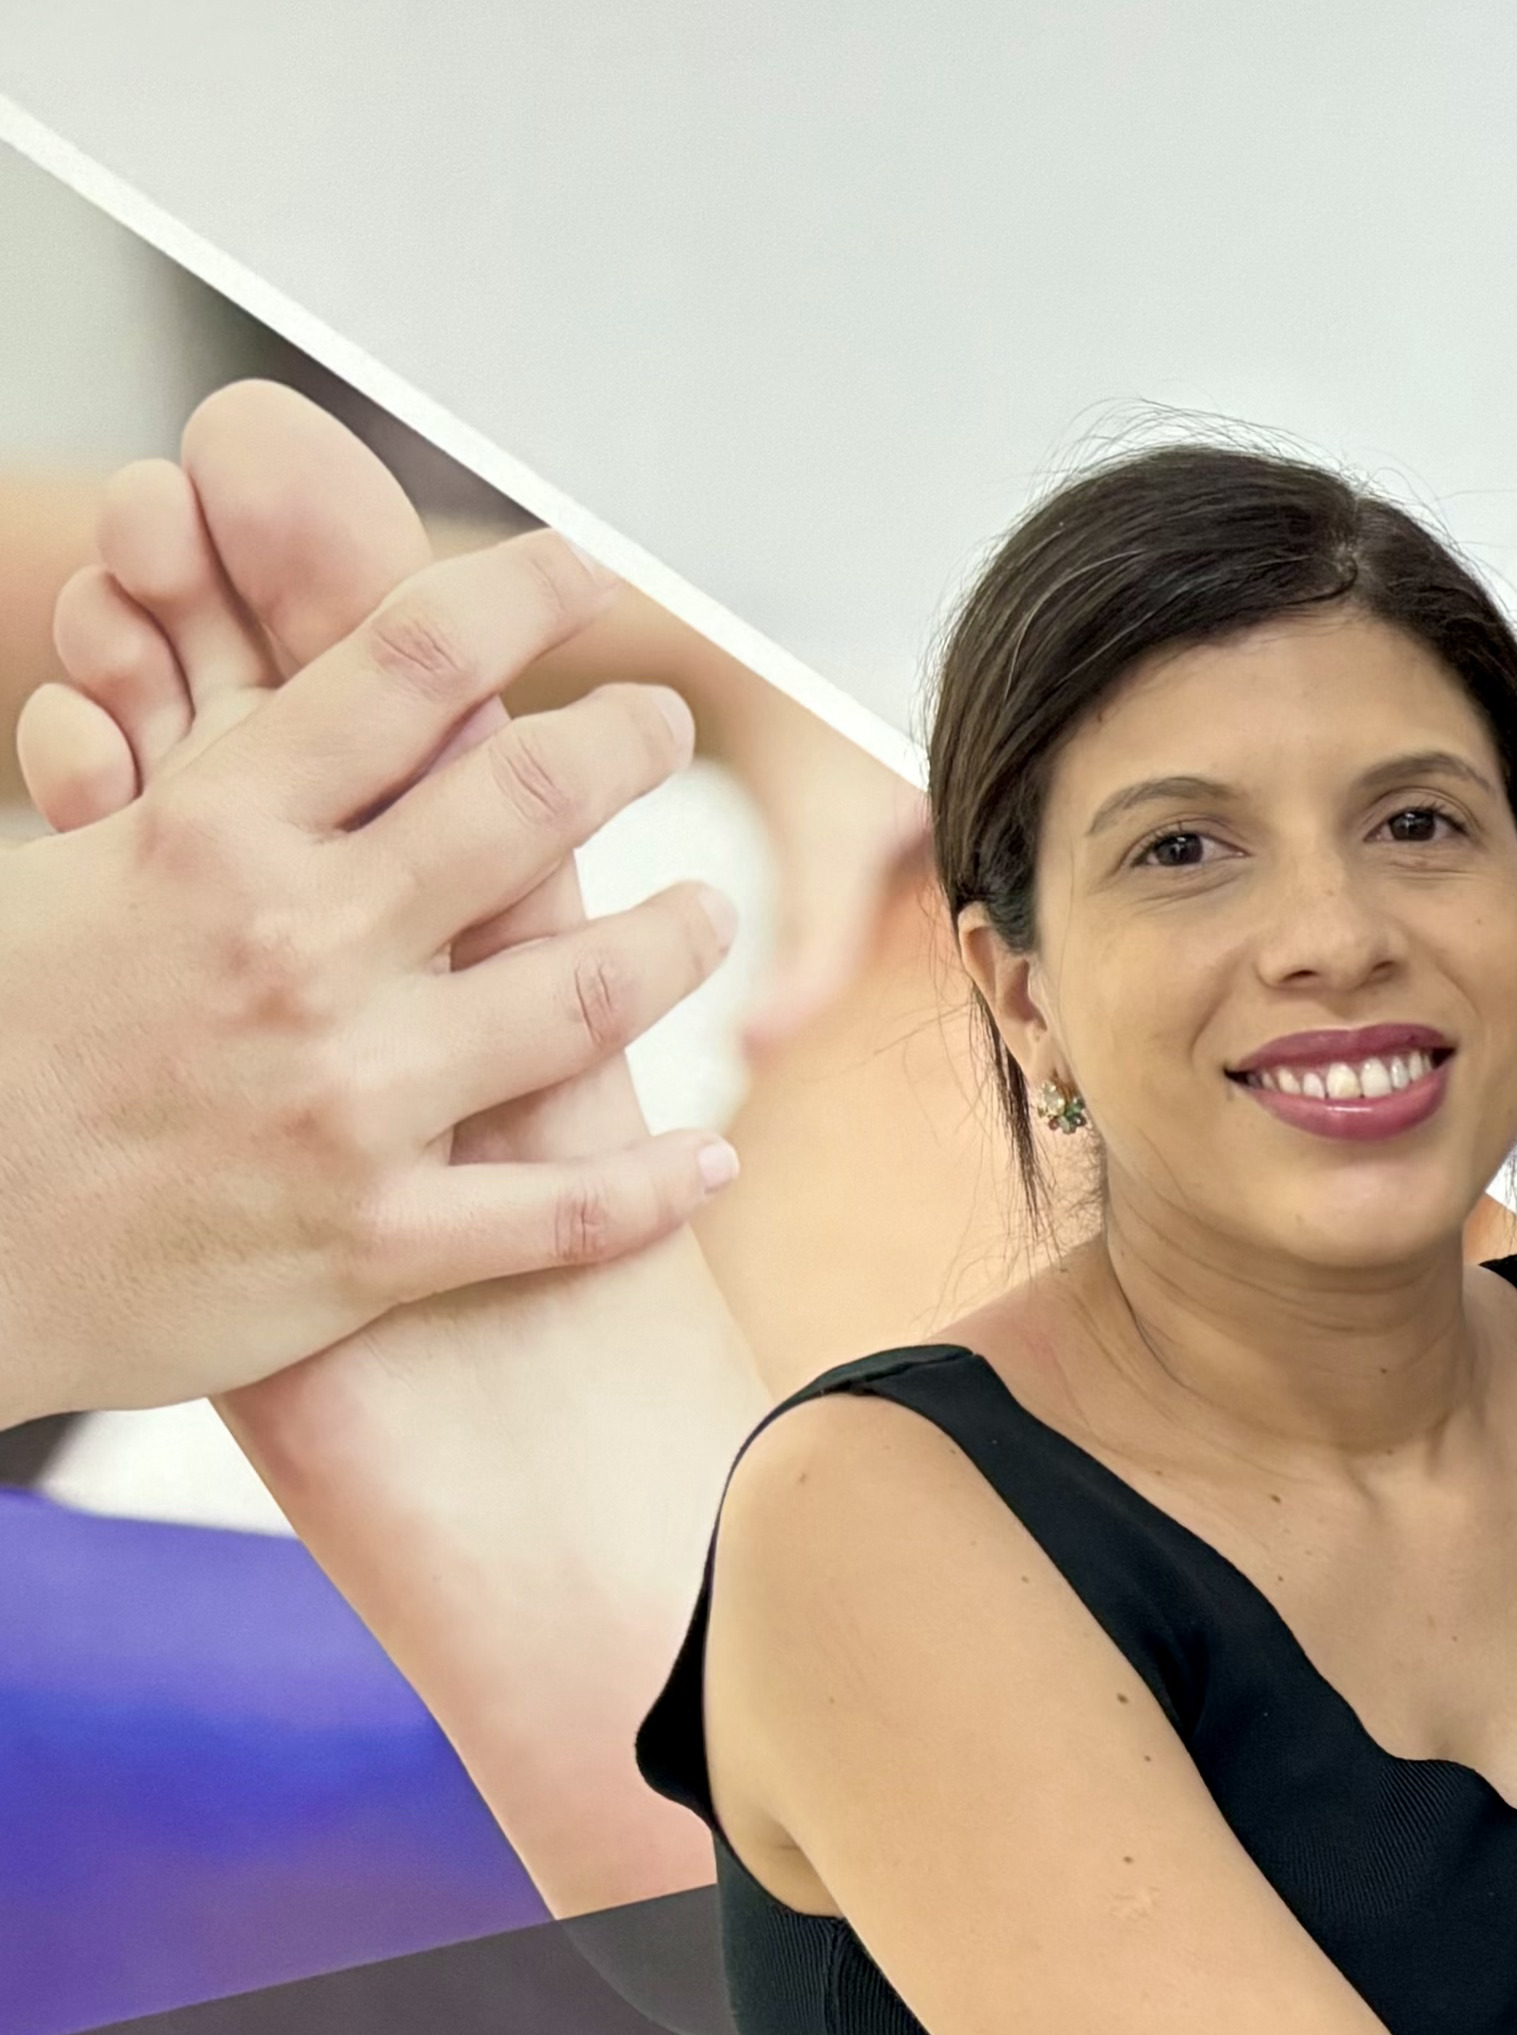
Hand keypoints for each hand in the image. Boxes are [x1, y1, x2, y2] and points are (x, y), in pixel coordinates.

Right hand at [2, 500, 732, 1420]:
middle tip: (660, 721)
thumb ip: (187, 800)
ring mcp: (348, 1100)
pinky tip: (708, 1156)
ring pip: (586, 998)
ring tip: (711, 915)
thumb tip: (257, 697)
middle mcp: (297, 949)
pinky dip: (659, 1181)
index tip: (578, 570)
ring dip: (677, 944)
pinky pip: (569, 1212)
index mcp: (211, 835)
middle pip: (527, 805)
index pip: (404, 668)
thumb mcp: (63, 875)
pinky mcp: (375, 1241)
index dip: (517, 598)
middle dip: (624, 744)